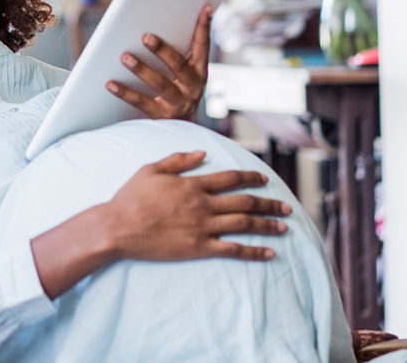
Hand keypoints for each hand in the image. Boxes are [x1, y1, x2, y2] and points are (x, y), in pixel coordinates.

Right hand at [103, 152, 290, 262]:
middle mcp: (203, 204)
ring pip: (244, 225)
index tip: (265, 179)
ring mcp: (203, 227)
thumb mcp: (152, 169)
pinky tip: (269, 253)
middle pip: (244, 202)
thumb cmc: (131, 197)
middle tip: (286, 207)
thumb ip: (178, 159)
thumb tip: (201, 153)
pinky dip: (253, 251)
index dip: (250, 178)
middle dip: (268, 203)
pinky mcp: (200, 248)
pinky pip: (233, 250)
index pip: (230, 178)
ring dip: (267, 225)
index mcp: (193, 184)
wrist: (120, 226)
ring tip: (284, 226)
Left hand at [106, 5, 212, 120]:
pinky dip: (125, 92)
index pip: (203, 46)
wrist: (180, 130)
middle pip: (179, 66)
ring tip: (125, 57)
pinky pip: (141, 102)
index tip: (204, 9)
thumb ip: (175, 53)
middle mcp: (192, 87)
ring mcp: (178, 103)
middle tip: (145, 37)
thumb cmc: (176, 92)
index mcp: (199, 72)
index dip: (204, 27)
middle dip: (163, 50)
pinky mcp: (162, 117)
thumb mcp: (183, 74)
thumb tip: (151, 26)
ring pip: (160, 84)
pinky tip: (111, 84)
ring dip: (142, 69)